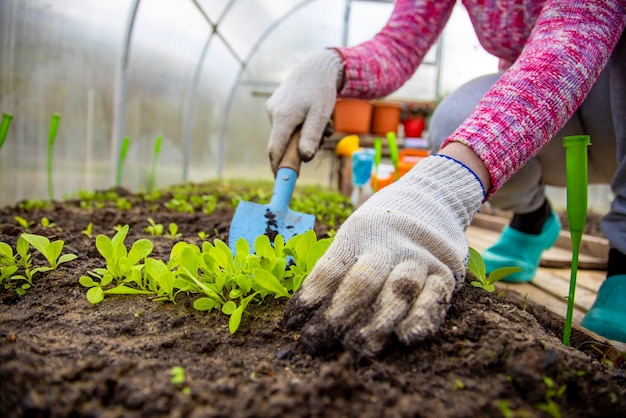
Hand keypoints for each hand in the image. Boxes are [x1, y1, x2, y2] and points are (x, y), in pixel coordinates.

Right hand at [265, 49, 342, 172]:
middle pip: (283, 143)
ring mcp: (272, 109)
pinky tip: (311, 115)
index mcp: (283, 117)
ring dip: (303, 134)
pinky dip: (299, 125)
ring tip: (322, 122)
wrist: (316, 67)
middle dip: (300, 146)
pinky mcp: (275, 106)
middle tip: (322, 137)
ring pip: (286, 133)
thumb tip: (304, 158)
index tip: (281, 179)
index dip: (277, 166)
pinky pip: (286, 124)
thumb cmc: (320, 90)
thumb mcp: (320, 115)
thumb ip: (311, 136)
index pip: (275, 149)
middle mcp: (273, 113)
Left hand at [283, 155, 484, 356]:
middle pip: (361, 282)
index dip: (310, 297)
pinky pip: (435, 297)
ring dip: (376, 322)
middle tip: (317, 342)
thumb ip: (338, 266)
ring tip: (357, 347)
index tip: (291, 324)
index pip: (330, 268)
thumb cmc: (381, 229)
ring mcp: (418, 258)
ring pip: (397, 290)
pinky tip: (407, 337)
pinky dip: (422, 318)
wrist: (433, 198)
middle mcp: (389, 245)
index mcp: (358, 234)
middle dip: (337, 316)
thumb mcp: (355, 234)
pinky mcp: (445, 272)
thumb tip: (305, 313)